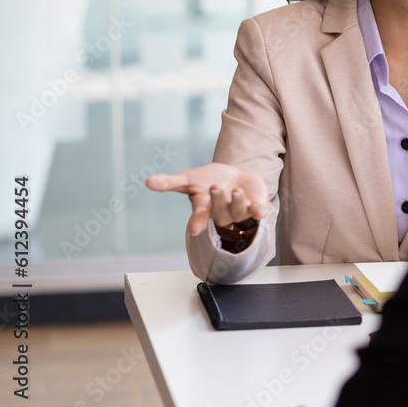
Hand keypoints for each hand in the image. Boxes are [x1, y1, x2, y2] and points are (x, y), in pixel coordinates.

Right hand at [145, 163, 267, 236]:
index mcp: (205, 207)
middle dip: (218, 199)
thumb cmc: (208, 179)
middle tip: (214, 187)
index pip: (200, 217)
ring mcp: (238, 211)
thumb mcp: (188, 179)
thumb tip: (147, 182)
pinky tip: (260, 211)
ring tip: (236, 190)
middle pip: (220, 211)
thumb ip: (170, 182)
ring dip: (237, 201)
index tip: (194, 230)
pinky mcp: (254, 206)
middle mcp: (222, 213)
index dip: (198, 223)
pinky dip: (259, 211)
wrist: (234, 176)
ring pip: (238, 211)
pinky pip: (257, 211)